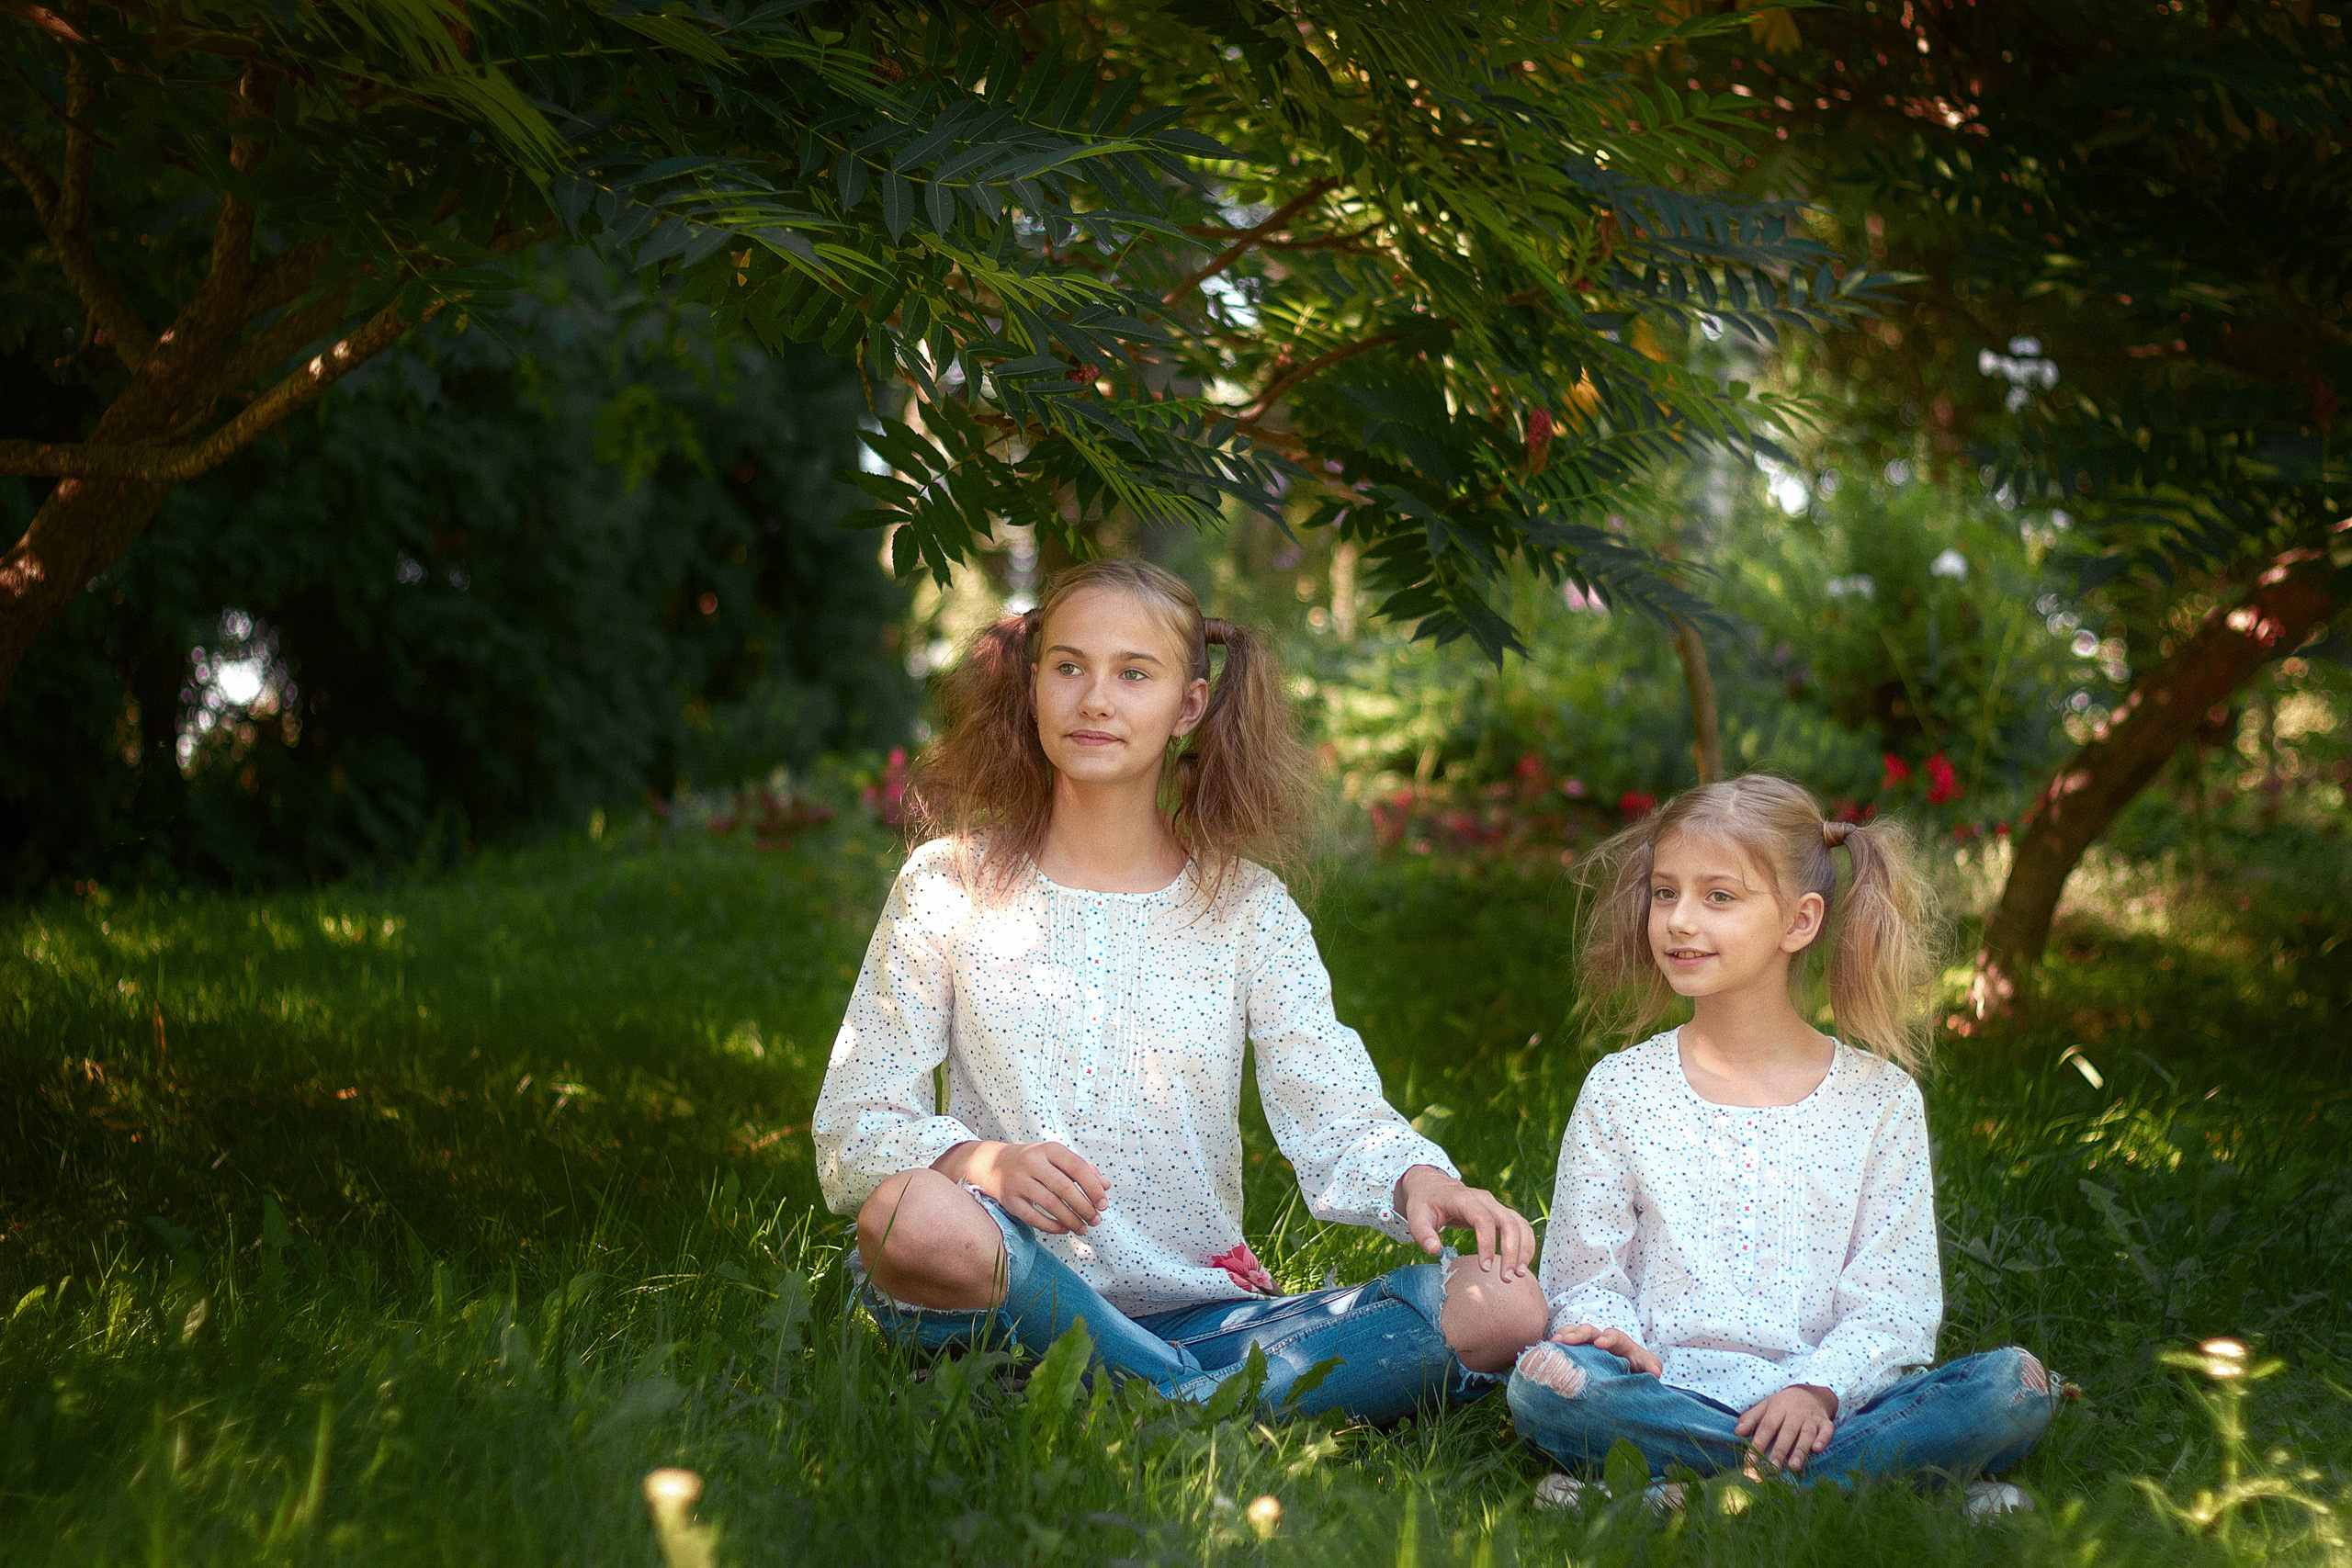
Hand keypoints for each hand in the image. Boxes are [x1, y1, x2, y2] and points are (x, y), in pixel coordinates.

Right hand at [934, 1141, 1108, 1234]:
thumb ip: (1083, 1170)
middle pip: (1064, 1188)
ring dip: (1071, 1220)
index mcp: (1049, 1149)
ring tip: (1083, 1228)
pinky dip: (1053, 1226)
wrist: (992, 1164)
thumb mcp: (1057, 1159)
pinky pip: (1034, 1218)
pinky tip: (1065, 1229)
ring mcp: (1018, 1181)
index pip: (1077, 1167)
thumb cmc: (1035, 1163)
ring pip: (1050, 1204)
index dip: (1093, 1187)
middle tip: (1096, 1220)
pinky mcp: (1009, 1199)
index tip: (1104, 1204)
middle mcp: (1032, 1162)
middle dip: (1084, 1207)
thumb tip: (1106, 1186)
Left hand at [1394, 1164, 1536, 1279]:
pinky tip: (1522, 1264)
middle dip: (1512, 1251)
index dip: (1487, 1244)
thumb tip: (1435, 1252)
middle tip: (1507, 1278)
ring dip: (1524, 1249)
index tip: (1485, 1269)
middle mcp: (1485, 1200)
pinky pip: (1521, 1226)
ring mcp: (1495, 1205)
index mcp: (1464, 1199)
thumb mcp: (1416, 1217)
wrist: (1434, 1187)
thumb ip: (1422, 1234)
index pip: (1483, 1220)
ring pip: (1519, 1224)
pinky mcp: (1501, 1212)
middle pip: (1508, 1222)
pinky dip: (1526, 1244)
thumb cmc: (1424, 1205)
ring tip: (1520, 1275)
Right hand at [1546, 1322, 1662, 1375]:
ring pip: (1572, 1334)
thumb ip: (1650, 1366)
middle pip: (1588, 1331)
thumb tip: (1655, 1372)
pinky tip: (1544, 1353)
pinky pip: (1562, 1344)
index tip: (1601, 1344)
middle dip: (1578, 1334)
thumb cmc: (1634, 1367)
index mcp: (1619, 1342)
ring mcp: (1584, 1344)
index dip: (1607, 1337)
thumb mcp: (1644, 1366)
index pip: (1614, 1335)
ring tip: (1552, 1344)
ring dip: (1562, 1337)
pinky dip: (1554, 1346)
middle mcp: (1599, 1339)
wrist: (1623, 1371)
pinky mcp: (1574, 1351)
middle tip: (1566, 1341)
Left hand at [1734, 1384, 1837, 1470]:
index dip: (1758, 1446)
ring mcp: (1811, 1418)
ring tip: (1793, 1467)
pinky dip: (1823, 1439)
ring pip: (1807, 1434)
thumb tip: (1738, 1432)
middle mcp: (1795, 1413)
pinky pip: (1827, 1430)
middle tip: (1772, 1469)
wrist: (1810, 1392)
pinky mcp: (1826, 1422)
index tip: (1750, 1465)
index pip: (1766, 1427)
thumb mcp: (1765, 1406)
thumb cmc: (1783, 1405)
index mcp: (1777, 1408)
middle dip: (1779, 1451)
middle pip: (1787, 1432)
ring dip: (1800, 1450)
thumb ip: (1751, 1418)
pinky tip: (1817, 1449)